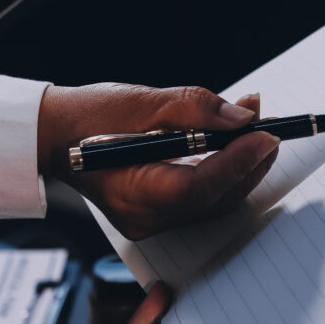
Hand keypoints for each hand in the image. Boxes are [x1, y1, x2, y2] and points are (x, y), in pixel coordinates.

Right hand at [37, 84, 279, 239]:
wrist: (56, 135)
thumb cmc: (89, 117)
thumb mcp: (143, 101)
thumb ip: (196, 108)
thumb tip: (242, 116)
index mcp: (133, 193)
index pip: (200, 185)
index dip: (239, 160)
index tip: (266, 133)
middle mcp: (145, 218)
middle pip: (215, 198)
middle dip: (248, 161)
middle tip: (268, 125)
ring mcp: (152, 222)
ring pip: (214, 201)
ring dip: (240, 166)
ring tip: (253, 127)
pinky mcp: (159, 214)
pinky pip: (202, 199)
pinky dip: (222, 173)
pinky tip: (231, 145)